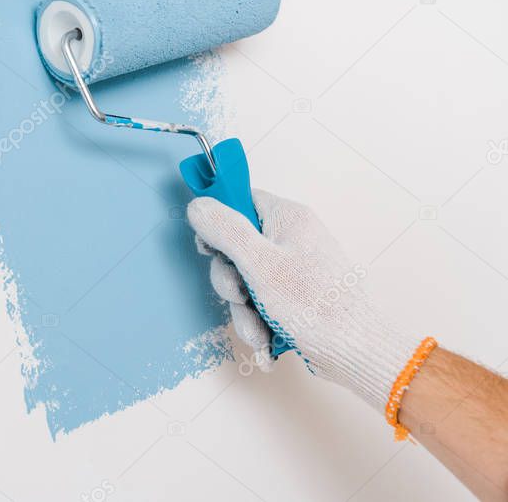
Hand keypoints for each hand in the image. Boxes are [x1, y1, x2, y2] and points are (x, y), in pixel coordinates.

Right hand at [187, 189, 417, 410]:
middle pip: (236, 248)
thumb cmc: (316, 306)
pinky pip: (261, 302)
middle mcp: (291, 239)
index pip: (240, 200)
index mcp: (287, 218)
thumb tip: (198, 206)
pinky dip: (259, 322)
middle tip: (241, 296)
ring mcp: (293, 269)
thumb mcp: (259, 264)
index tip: (209, 248)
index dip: (218, 222)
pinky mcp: (295, 297)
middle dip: (231, 281)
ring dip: (244, 311)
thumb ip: (226, 231)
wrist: (355, 353)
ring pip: (246, 282)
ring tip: (260, 330)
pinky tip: (268, 340)